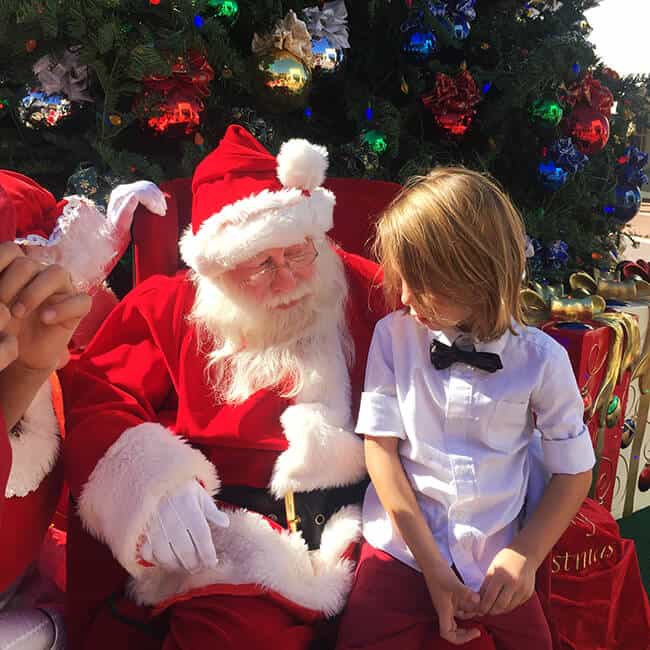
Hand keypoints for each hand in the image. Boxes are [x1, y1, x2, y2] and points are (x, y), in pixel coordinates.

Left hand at [0, 242, 90, 370]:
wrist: (23, 356)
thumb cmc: (6, 328)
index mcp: (19, 268)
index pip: (11, 250)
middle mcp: (41, 273)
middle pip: (29, 264)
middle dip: (10, 284)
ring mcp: (63, 288)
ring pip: (56, 274)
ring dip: (34, 292)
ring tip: (19, 313)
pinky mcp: (78, 307)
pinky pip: (80, 300)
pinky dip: (63, 308)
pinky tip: (45, 319)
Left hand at [107, 180, 166, 237]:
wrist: (116, 233)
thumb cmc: (119, 231)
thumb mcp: (121, 223)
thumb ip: (125, 210)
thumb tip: (134, 195)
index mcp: (118, 196)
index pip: (139, 192)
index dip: (152, 200)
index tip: (159, 212)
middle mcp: (122, 190)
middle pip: (145, 188)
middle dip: (157, 199)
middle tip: (162, 213)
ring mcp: (128, 189)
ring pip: (149, 186)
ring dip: (159, 197)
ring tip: (163, 210)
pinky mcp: (134, 190)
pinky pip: (149, 187)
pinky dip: (158, 194)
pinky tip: (161, 204)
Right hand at [138, 481, 229, 573]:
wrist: (153, 476)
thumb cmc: (180, 488)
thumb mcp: (199, 494)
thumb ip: (212, 510)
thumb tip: (226, 524)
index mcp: (189, 506)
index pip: (202, 536)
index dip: (208, 553)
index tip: (212, 562)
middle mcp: (172, 516)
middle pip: (186, 550)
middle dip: (194, 564)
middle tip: (198, 567)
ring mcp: (154, 524)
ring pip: (166, 556)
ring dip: (176, 566)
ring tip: (183, 566)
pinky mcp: (141, 529)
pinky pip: (147, 553)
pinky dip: (156, 561)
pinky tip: (165, 560)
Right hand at [423, 562, 480, 644]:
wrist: (431, 560)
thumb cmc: (438, 572)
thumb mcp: (452, 583)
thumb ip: (464, 592)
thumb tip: (478, 600)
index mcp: (443, 610)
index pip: (447, 634)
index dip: (460, 638)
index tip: (474, 631)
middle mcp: (445, 609)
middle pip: (454, 630)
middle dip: (466, 632)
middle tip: (479, 629)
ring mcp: (448, 602)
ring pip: (460, 616)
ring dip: (470, 615)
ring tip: (482, 609)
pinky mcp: (451, 595)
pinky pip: (461, 606)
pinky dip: (470, 606)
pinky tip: (478, 599)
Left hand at [477, 547, 536, 615]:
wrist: (526, 554)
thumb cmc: (505, 558)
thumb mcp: (493, 566)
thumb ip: (487, 582)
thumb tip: (479, 598)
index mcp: (501, 574)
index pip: (489, 596)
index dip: (483, 605)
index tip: (478, 609)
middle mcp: (513, 583)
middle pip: (499, 605)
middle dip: (490, 610)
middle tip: (484, 612)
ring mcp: (522, 589)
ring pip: (508, 607)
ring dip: (499, 610)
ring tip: (492, 609)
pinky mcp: (528, 593)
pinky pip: (516, 605)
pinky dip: (508, 607)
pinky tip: (502, 605)